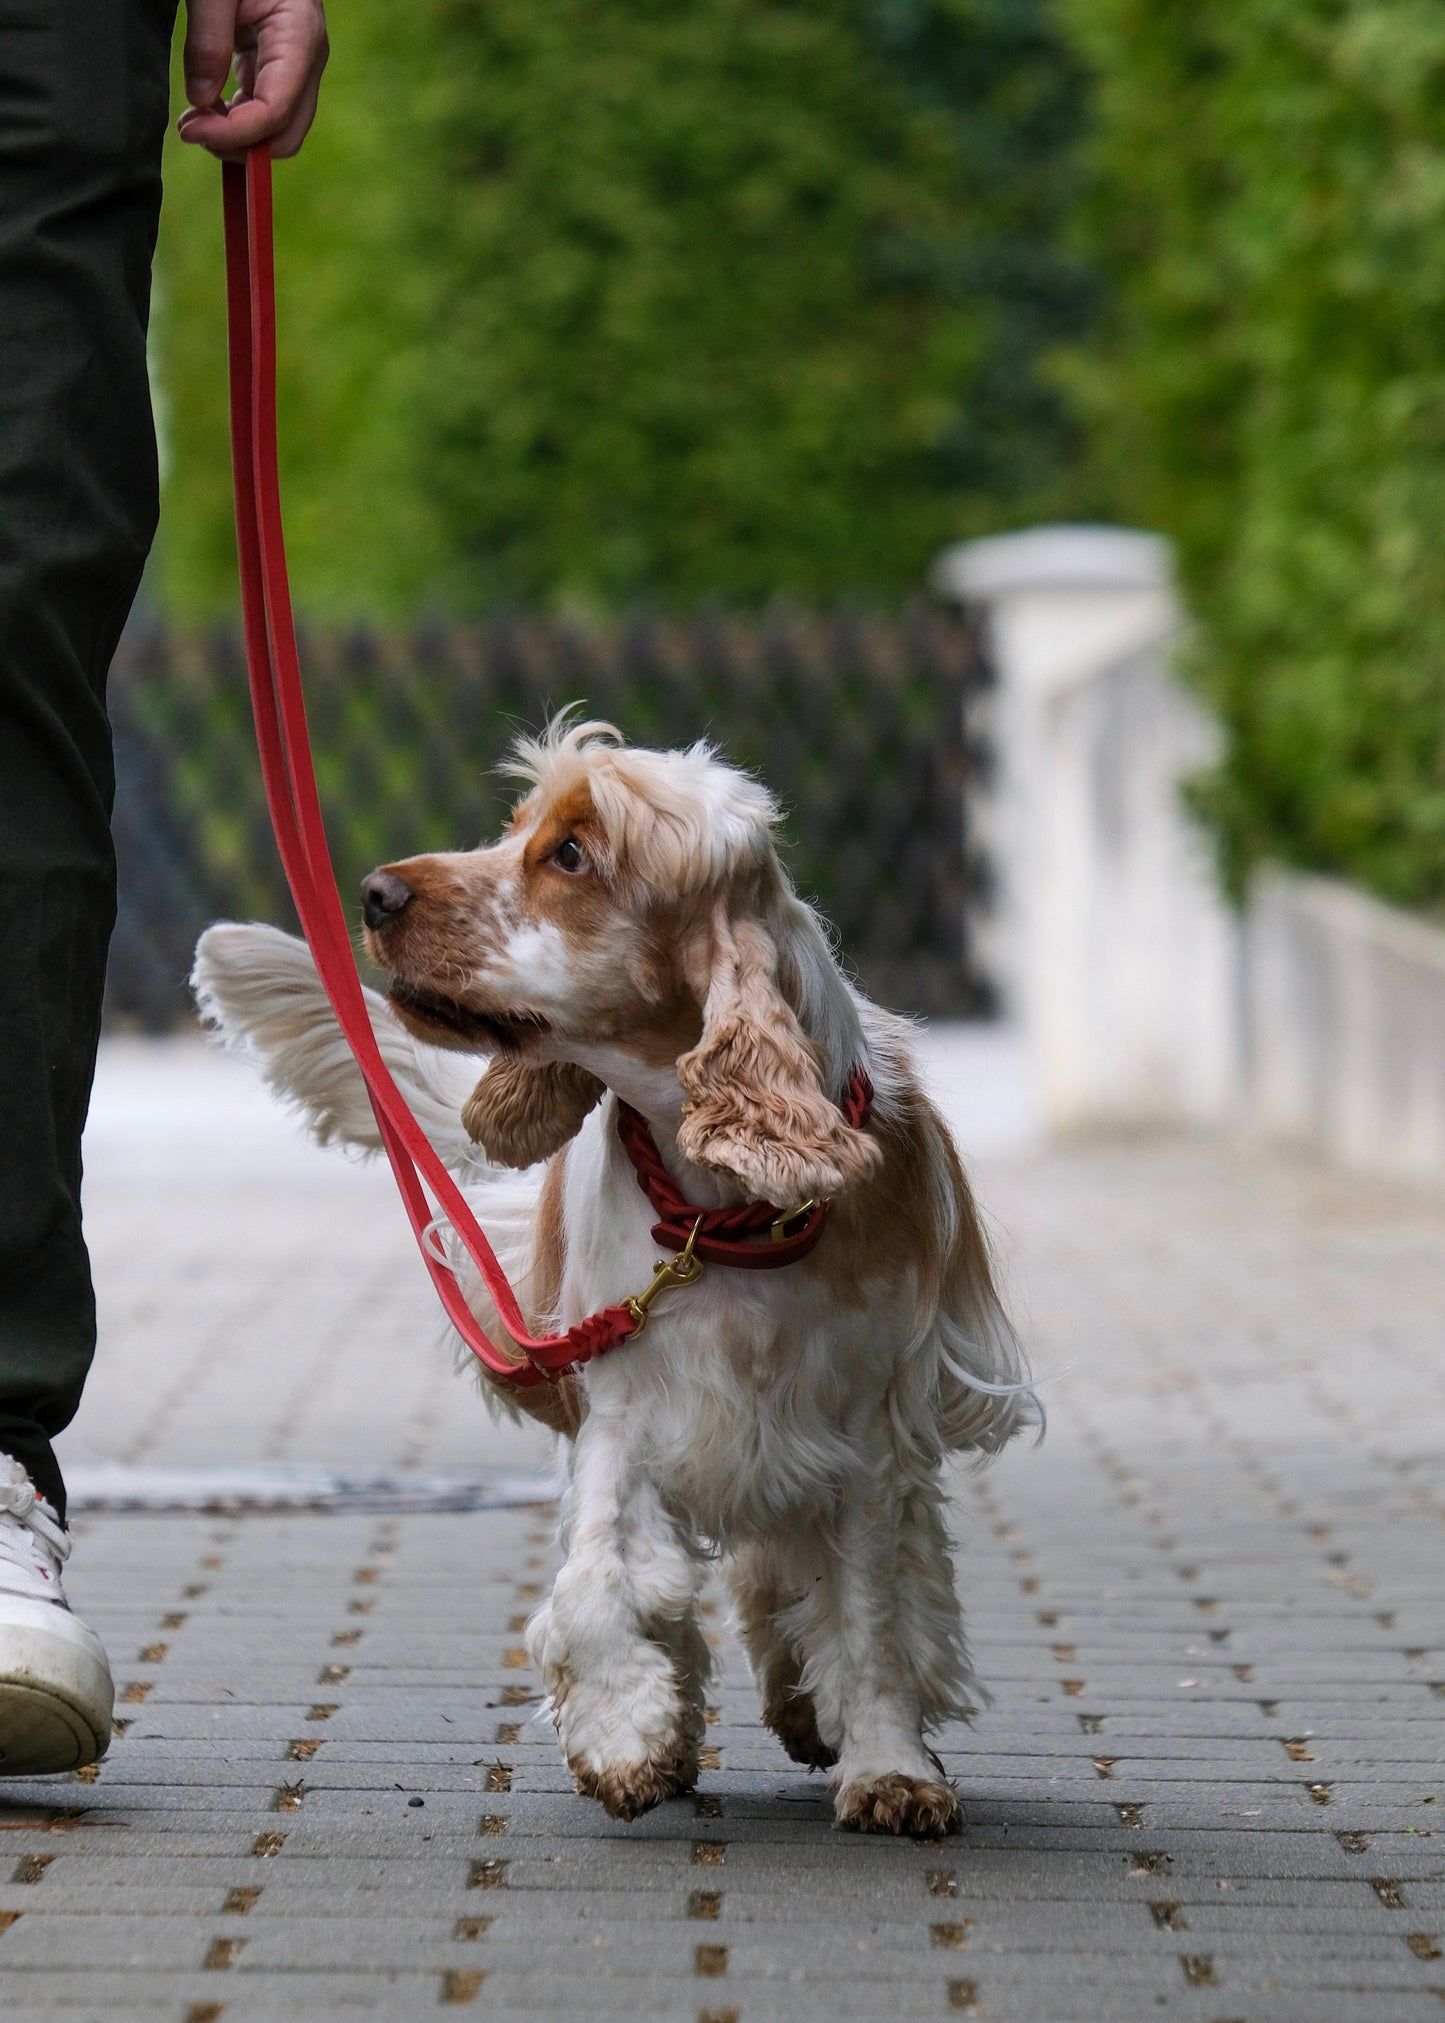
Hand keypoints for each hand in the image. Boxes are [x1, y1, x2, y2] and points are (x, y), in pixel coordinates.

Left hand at [177, 0, 328, 159]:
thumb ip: (207, 39)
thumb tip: (200, 101)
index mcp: (299, 36)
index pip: (275, 111)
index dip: (235, 134)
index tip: (191, 130)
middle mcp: (307, 59)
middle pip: (286, 135)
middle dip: (241, 147)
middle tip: (193, 130)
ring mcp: (297, 67)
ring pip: (278, 131)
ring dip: (239, 139)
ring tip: (195, 122)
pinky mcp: (279, 67)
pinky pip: (266, 112)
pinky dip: (238, 123)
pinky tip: (208, 111)